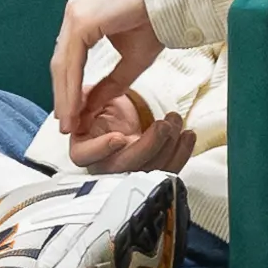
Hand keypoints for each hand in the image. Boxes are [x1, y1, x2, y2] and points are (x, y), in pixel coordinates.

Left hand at [47, 0, 164, 165]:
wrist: (173, 0)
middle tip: (67, 126)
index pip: (69, 61)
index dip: (68, 90)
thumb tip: (92, 107)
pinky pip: (72, 60)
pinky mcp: (81, 20)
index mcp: (82, 20)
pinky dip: (72, 86)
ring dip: (65, 97)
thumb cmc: (156, 23)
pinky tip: (75, 106)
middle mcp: (74, 15)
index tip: (71, 116)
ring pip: (63, 64)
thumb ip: (112, 83)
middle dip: (63, 98)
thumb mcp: (131, 61)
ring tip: (69, 123)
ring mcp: (75, 15)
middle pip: (61, 64)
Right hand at [68, 104, 195, 177]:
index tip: (119, 137)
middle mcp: (104, 165)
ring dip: (168, 146)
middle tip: (163, 124)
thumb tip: (79, 99)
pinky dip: (182, 154)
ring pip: (150, 171)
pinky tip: (187, 135)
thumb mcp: (90, 96)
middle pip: (125, 167)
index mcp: (83, 147)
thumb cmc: (103, 105)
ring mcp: (130, 172)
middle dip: (148, 146)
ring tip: (175, 120)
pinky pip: (167, 171)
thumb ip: (85, 98)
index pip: (85, 156)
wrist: (121, 113)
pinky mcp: (151, 172)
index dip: (102, 149)